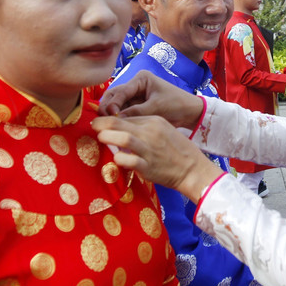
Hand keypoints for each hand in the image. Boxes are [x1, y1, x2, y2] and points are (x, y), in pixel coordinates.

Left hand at [91, 115, 223, 202]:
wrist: (193, 169)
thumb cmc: (177, 149)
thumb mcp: (163, 130)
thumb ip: (144, 127)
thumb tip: (122, 127)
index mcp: (154, 121)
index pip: (127, 116)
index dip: (110, 118)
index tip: (101, 121)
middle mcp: (151, 133)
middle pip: (120, 123)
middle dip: (102, 123)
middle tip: (93, 125)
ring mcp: (149, 150)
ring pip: (123, 138)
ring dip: (107, 137)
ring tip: (100, 138)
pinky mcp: (148, 167)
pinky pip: (128, 160)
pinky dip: (118, 158)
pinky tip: (116, 158)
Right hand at [98, 70, 204, 128]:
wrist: (190, 112)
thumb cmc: (177, 105)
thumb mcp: (156, 108)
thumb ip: (136, 112)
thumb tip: (116, 120)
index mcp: (141, 79)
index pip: (121, 91)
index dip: (113, 104)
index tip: (110, 116)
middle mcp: (135, 85)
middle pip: (114, 96)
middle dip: (107, 108)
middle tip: (102, 122)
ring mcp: (135, 96)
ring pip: (116, 104)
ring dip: (111, 115)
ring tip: (105, 126)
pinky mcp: (136, 106)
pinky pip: (123, 112)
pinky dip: (118, 119)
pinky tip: (114, 128)